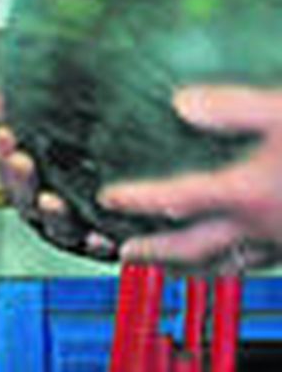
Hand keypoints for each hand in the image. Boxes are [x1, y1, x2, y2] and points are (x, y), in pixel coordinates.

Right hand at [0, 89, 117, 260]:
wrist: (118, 210)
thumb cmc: (77, 172)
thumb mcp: (46, 141)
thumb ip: (17, 119)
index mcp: (28, 184)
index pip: (7, 167)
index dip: (1, 152)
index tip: (3, 134)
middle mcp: (44, 208)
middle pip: (24, 197)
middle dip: (19, 179)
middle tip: (19, 160)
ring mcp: (68, 227)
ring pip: (56, 223)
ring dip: (52, 213)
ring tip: (50, 201)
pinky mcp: (97, 242)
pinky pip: (97, 245)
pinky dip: (96, 243)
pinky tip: (98, 237)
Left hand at [102, 85, 281, 272]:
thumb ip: (235, 108)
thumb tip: (182, 103)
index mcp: (247, 193)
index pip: (177, 201)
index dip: (137, 201)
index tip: (107, 199)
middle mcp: (259, 227)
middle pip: (192, 249)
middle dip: (153, 252)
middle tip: (123, 252)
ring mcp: (281, 243)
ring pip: (225, 267)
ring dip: (189, 268)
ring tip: (168, 268)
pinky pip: (255, 265)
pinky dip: (231, 266)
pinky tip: (232, 258)